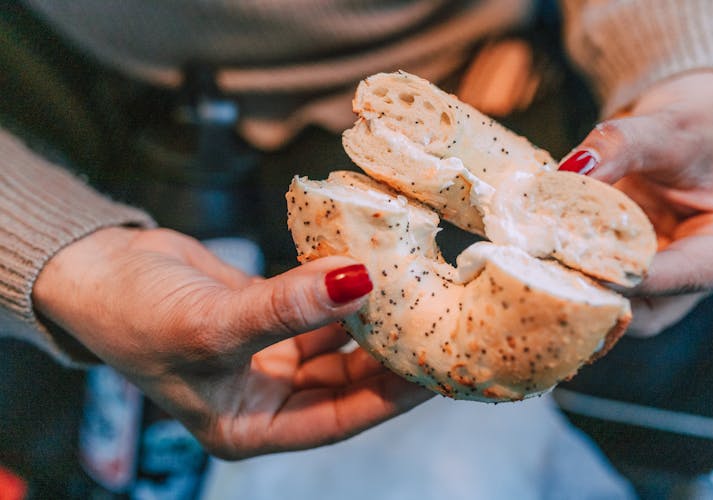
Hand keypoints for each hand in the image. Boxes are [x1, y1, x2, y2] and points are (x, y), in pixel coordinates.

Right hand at [32, 227, 430, 458]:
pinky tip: (370, 269)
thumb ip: (288, 307)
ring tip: (411, 294)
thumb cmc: (135, 317)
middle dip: (387, 356)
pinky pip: (316, 306)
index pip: (337, 418)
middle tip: (433, 326)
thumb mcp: (212, 324)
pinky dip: (340, 289)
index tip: (432, 369)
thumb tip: (360, 282)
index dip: (387, 396)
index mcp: (250, 425)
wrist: (96, 270)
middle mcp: (264, 395)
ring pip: (335, 341)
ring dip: (368, 318)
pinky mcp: (268, 313)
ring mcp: (268, 352)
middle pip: (344, 380)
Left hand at [559, 71, 712, 335]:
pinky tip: (536, 259)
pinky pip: (596, 286)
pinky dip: (568, 274)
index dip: (634, 278)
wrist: (689, 123)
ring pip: (617, 307)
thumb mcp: (666, 128)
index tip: (586, 267)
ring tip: (535, 267)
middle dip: (598, 298)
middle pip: (648, 311)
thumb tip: (567, 172)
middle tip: (547, 273)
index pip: (686, 276)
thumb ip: (619, 147)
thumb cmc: (697, 124)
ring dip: (576, 291)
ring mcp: (660, 278)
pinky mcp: (627, 270)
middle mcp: (697, 274)